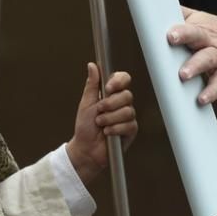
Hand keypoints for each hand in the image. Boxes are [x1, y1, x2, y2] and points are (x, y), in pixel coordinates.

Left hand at [66, 63, 137, 185]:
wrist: (86, 149)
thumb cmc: (85, 127)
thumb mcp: (86, 103)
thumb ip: (92, 85)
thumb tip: (92, 65)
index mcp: (111, 94)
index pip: (123, 79)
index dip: (118, 81)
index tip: (108, 88)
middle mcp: (121, 104)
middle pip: (127, 95)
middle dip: (110, 104)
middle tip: (99, 111)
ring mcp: (128, 117)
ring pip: (128, 111)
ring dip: (110, 119)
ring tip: (101, 124)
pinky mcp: (131, 130)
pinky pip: (128, 125)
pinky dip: (114, 129)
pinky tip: (107, 132)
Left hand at [168, 6, 216, 104]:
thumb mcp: (200, 19)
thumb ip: (179, 15)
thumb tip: (156, 9)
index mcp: (201, 28)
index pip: (189, 26)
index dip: (180, 29)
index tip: (170, 33)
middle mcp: (210, 42)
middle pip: (199, 38)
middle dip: (185, 39)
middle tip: (172, 43)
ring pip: (208, 60)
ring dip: (196, 67)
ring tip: (183, 75)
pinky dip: (212, 92)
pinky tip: (202, 98)